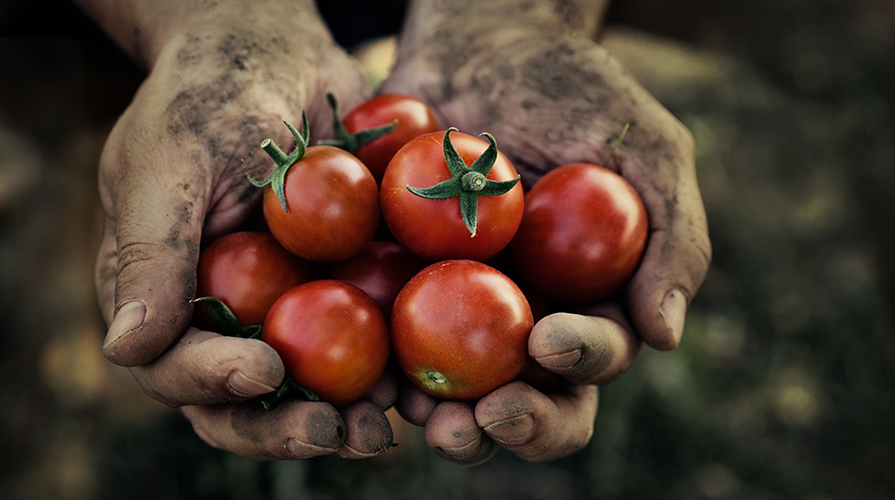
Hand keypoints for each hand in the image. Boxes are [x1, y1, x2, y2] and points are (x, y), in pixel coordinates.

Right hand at [88, 0, 392, 458]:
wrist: (280, 54)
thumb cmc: (210, 94)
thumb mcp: (170, 162)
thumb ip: (150, 254)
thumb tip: (126, 350)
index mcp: (166, 297)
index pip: (175, 366)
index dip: (213, 382)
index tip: (263, 367)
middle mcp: (226, 316)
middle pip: (246, 400)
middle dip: (285, 426)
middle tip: (335, 432)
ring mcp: (290, 308)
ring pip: (313, 388)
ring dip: (348, 417)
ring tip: (386, 427)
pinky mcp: (347, 291)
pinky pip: (371, 345)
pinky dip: (396, 372)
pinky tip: (426, 387)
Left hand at [381, 0, 710, 462]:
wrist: (481, 44)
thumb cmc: (574, 90)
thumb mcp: (646, 147)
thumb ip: (673, 236)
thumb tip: (664, 334)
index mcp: (589, 300)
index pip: (595, 355)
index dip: (581, 363)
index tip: (551, 340)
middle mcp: (524, 319)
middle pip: (527, 397)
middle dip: (514, 422)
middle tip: (486, 418)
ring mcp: (455, 309)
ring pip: (452, 391)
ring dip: (439, 416)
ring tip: (419, 414)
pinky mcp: (395, 288)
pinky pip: (383, 339)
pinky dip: (375, 366)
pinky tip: (367, 376)